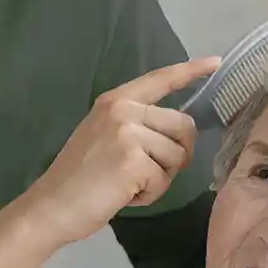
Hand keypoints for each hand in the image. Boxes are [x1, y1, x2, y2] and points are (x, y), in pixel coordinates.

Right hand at [25, 56, 221, 247]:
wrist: (52, 205)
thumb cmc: (80, 177)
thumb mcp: (104, 136)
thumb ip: (137, 125)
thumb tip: (179, 131)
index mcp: (116, 101)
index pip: (160, 80)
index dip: (190, 71)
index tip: (215, 62)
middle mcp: (123, 111)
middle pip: (183, 126)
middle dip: (177, 154)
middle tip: (149, 171)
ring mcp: (128, 134)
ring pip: (177, 156)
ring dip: (160, 178)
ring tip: (129, 183)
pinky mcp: (133, 161)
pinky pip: (164, 181)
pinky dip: (150, 195)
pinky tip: (125, 195)